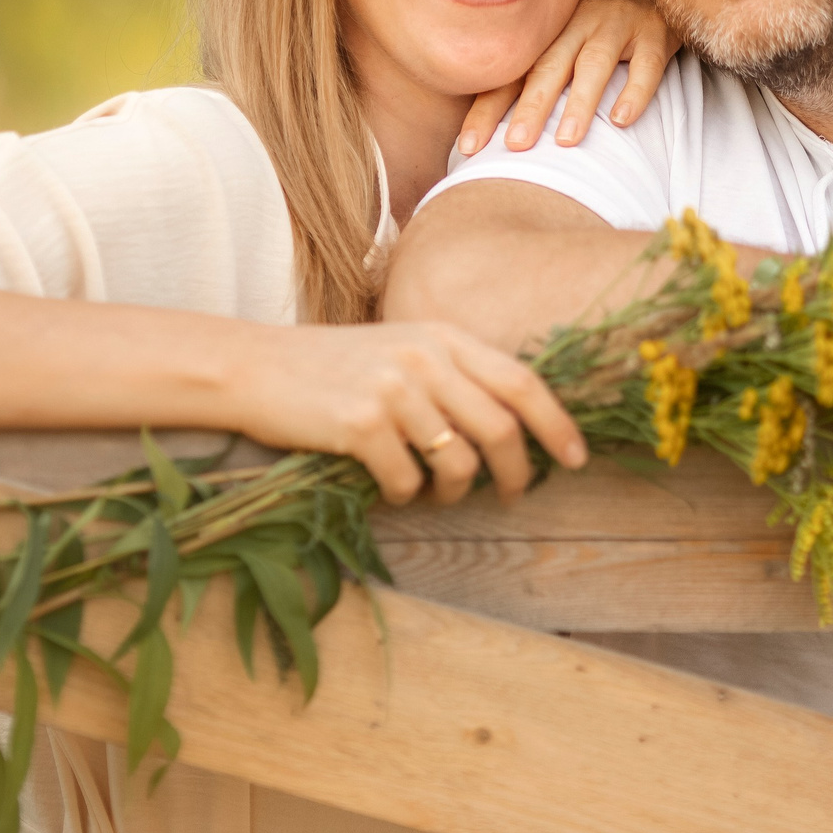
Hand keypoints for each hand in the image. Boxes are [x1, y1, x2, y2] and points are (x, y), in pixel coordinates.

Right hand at [220, 321, 587, 504]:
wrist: (255, 367)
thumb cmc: (330, 366)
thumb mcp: (400, 350)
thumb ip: (451, 374)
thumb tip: (509, 428)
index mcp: (442, 335)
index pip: (522, 381)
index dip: (557, 423)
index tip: (577, 458)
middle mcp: (424, 356)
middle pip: (500, 428)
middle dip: (519, 472)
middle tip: (515, 496)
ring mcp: (393, 389)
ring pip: (457, 462)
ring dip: (456, 492)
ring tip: (439, 493)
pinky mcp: (360, 423)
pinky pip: (407, 481)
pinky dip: (406, 496)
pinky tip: (391, 488)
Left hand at [458, 0, 674, 154]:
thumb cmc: (598, 8)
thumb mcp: (561, 29)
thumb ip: (536, 67)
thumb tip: (493, 124)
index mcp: (549, 33)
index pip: (512, 75)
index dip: (487, 110)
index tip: (467, 146)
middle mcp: (577, 27)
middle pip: (547, 70)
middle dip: (528, 109)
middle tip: (513, 146)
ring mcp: (616, 28)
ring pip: (594, 65)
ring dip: (579, 102)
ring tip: (565, 140)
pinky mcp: (654, 34)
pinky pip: (646, 64)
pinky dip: (636, 91)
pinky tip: (623, 120)